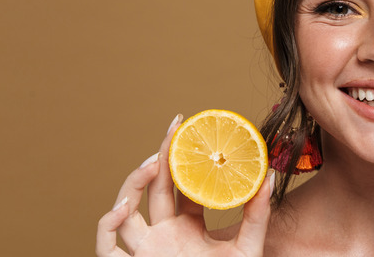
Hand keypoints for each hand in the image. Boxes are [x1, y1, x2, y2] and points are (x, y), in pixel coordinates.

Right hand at [96, 116, 273, 255]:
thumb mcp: (248, 247)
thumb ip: (257, 215)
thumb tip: (268, 176)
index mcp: (188, 226)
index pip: (181, 185)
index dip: (183, 158)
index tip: (190, 130)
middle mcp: (163, 234)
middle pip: (154, 188)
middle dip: (160, 156)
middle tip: (174, 128)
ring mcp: (145, 250)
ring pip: (125, 211)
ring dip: (131, 184)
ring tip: (151, 164)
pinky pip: (105, 247)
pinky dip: (106, 226)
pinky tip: (122, 209)